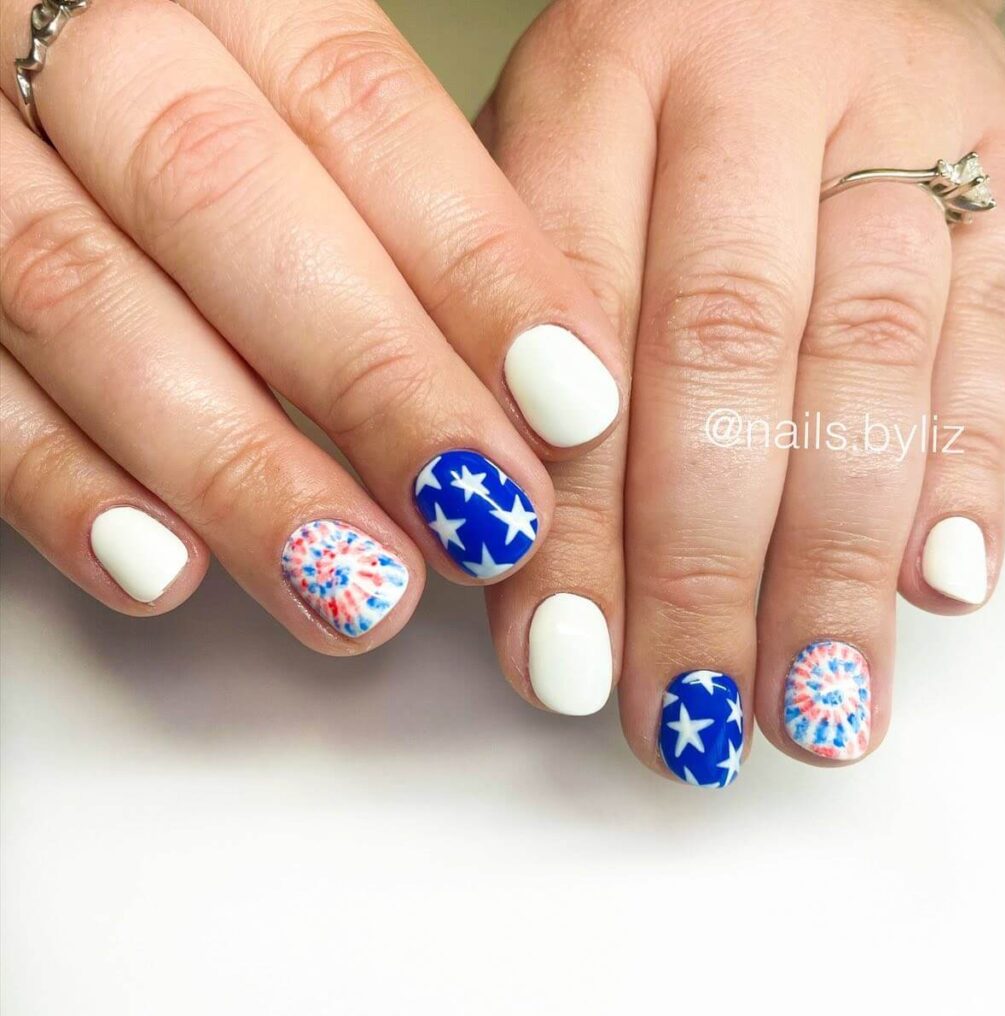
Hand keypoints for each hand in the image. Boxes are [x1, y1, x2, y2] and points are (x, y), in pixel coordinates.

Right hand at [0, 0, 625, 650]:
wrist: (9, 79)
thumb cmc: (187, 113)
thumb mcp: (296, 116)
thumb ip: (397, 223)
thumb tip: (537, 386)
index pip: (365, 110)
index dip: (478, 265)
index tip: (572, 401)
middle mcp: (91, 58)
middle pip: (230, 199)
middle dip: (373, 379)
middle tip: (483, 516)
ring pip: (90, 302)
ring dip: (241, 470)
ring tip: (359, 592)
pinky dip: (62, 487)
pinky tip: (165, 574)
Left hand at [477, 0, 1004, 779]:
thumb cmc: (622, 107)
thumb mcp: (524, 179)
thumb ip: (504, 335)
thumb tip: (498, 549)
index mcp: (600, 70)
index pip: (574, 326)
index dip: (571, 514)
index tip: (558, 660)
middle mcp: (753, 80)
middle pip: (722, 354)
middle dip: (698, 567)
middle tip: (679, 715)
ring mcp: (896, 118)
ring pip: (867, 362)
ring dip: (831, 563)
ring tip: (799, 709)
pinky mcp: (1000, 167)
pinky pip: (994, 336)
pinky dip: (965, 475)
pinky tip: (932, 593)